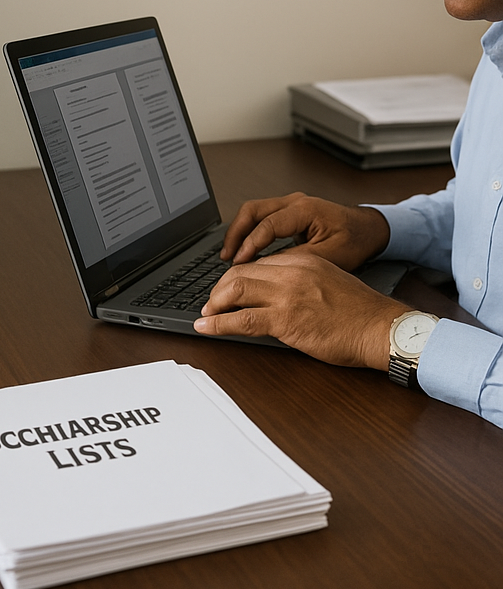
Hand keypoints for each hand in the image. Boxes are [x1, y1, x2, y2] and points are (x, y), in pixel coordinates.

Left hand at [195, 250, 409, 368]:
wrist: (382, 328)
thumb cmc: (360, 312)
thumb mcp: (328, 280)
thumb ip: (300, 279)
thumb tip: (274, 291)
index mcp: (302, 260)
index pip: (257, 263)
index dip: (235, 277)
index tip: (227, 289)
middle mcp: (291, 271)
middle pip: (239, 272)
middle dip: (219, 289)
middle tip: (212, 303)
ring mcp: (287, 294)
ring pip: (234, 290)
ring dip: (214, 304)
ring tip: (207, 315)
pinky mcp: (285, 319)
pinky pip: (241, 319)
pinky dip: (218, 324)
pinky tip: (207, 328)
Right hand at [220, 192, 390, 270]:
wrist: (371, 230)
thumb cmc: (356, 241)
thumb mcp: (328, 256)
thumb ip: (296, 260)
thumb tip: (266, 270)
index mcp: (305, 209)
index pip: (268, 224)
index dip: (250, 244)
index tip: (239, 263)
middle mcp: (294, 202)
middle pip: (252, 210)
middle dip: (235, 234)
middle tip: (226, 257)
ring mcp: (290, 204)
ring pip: (252, 211)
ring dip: (239, 232)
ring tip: (229, 255)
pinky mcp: (288, 211)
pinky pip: (260, 217)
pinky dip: (248, 232)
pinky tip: (243, 250)